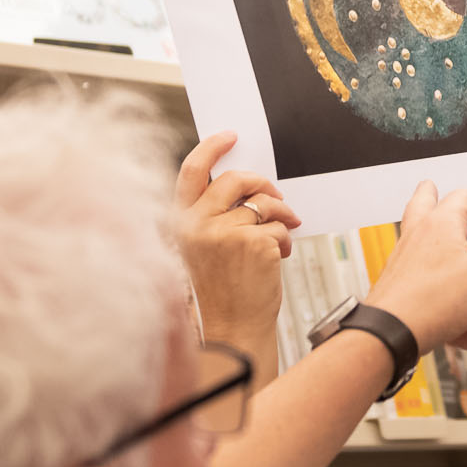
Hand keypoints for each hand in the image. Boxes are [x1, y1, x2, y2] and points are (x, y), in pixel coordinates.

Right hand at [174, 131, 299, 349]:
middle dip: (262, 183)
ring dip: (281, 216)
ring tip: (281, 237)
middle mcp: (197, 224)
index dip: (211, 147)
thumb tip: (246, 187)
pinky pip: (279, 224)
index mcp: (180, 223)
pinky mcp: (252, 241)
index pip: (191, 171)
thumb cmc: (221, 294)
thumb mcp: (204, 249)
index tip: (230, 137)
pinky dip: (285, 239)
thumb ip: (214, 217)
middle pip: (235, 179)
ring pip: (264, 203)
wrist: (233, 329)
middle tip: (276, 196)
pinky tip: (278, 258)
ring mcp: (224, 231)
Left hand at [362, 182, 466, 358]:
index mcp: (438, 226)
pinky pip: (447, 314)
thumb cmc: (428, 300)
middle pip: (426, 212)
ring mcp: (410, 276)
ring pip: (453, 281)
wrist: (386, 340)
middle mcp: (419, 245)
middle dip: (441, 205)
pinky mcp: (408, 307)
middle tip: (443, 196)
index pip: (465, 199)